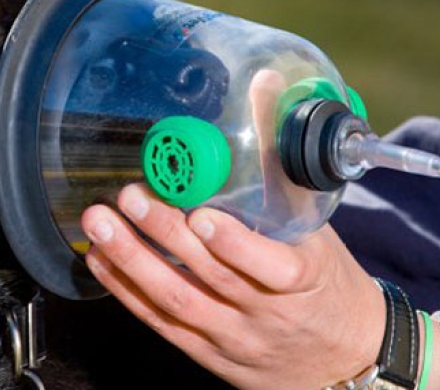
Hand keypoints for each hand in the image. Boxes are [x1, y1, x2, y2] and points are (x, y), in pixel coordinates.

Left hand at [80, 70, 439, 387]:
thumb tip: (265, 82)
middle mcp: (265, 311)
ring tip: (100, 223)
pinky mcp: (205, 350)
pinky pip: (161, 321)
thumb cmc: (324, 281)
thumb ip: (280, 160)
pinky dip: (126, 289)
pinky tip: (100, 259)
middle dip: (165, 235)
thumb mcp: (316, 224)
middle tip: (131, 196)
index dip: (236, 245)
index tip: (202, 215)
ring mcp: (232, 335)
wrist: (339, 357)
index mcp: (303, 278)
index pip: (276, 268)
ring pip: (177, 300)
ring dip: (132, 260)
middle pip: (211, 276)